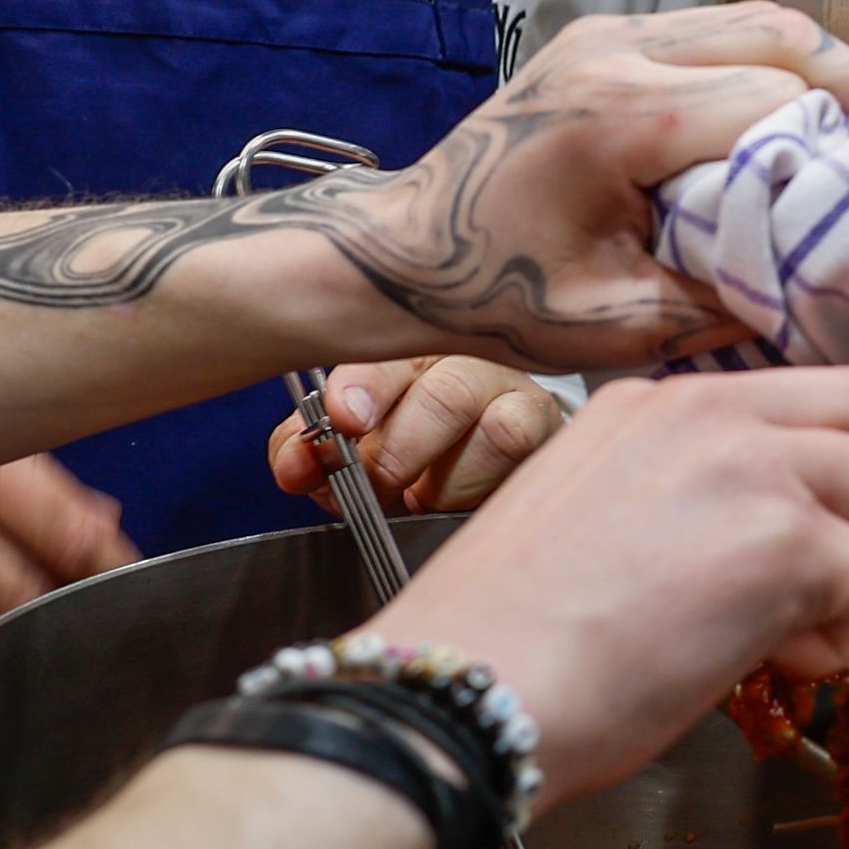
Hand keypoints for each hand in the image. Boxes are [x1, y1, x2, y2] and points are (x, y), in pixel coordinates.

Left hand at [270, 358, 563, 511]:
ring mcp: (521, 395)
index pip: (388, 358)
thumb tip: (295, 467)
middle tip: (379, 488)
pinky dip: (482, 493)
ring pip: (500, 432)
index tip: (345, 419)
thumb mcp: (343, 435)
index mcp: (408, 345)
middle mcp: (471, 357)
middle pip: (448, 394)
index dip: (365, 390)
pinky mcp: (553, 435)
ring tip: (423, 498)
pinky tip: (460, 503)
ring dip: (449, 482)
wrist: (479, 448)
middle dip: (401, 454)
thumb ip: (306, 447)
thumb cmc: (402, 433)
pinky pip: (529, 465)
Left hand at [323, 4, 848, 369]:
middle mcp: (616, 52)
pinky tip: (793, 115)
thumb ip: (723, 301)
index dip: (842, 144)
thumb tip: (815, 285)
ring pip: (751, 18)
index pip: (775, 100)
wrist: (403, 255)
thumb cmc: (489, 291)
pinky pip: (712, 29)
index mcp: (620, 115)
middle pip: (780, 32)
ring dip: (817, 66)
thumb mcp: (616, 323)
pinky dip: (767, 63)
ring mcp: (607, 34)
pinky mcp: (604, 41)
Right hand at [363, 367, 848, 809]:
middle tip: (822, 569)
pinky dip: (848, 637)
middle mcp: (704, 414)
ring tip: (794, 624)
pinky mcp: (785, 541)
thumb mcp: (588, 512)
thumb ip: (677, 493)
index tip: (794, 530)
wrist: (469, 685)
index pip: (788, 397)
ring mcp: (750, 467)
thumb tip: (749, 531)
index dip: (812, 471)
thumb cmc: (507, 637)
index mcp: (651, 404)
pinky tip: (775, 665)